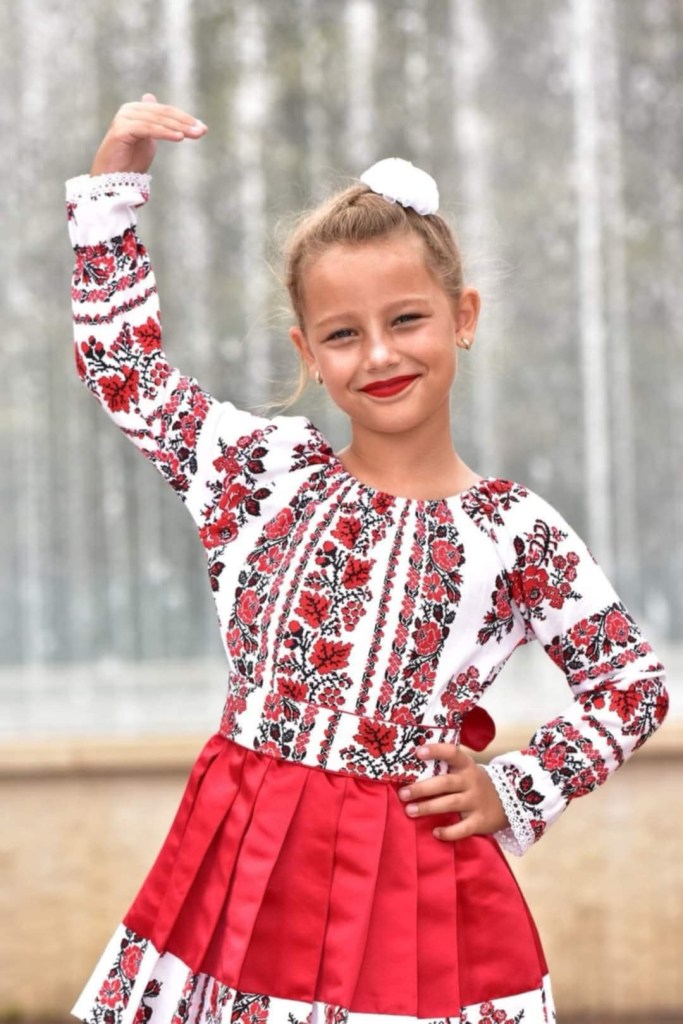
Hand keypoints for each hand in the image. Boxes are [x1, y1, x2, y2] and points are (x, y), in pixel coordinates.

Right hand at [90, 93, 206, 175]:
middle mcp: (129, 110)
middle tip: (202, 130)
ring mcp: (124, 118)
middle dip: (185, 122)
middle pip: (163, 113)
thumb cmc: (130, 163)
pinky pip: (147, 128)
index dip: (184, 118)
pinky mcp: (121, 130)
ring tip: (195, 134)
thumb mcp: (148, 141)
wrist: (112, 181)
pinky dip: (164, 132)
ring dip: (179, 127)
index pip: (165, 111)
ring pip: (157, 120)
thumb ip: (157, 125)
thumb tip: (153, 100)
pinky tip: (179, 137)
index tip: (203, 128)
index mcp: (136, 110)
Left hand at [398, 742, 508, 840]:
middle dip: (422, 788)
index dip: (436, 751)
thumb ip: (446, 770)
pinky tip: (435, 833)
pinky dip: (449, 832)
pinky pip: (463, 828)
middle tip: (403, 794)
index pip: (452, 753)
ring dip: (428, 807)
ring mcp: (476, 802)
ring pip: (450, 803)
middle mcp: (471, 782)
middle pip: (445, 783)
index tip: (418, 752)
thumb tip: (411, 771)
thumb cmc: (475, 784)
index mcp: (466, 766)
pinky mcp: (480, 821)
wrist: (510, 802)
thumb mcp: (466, 772)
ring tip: (409, 811)